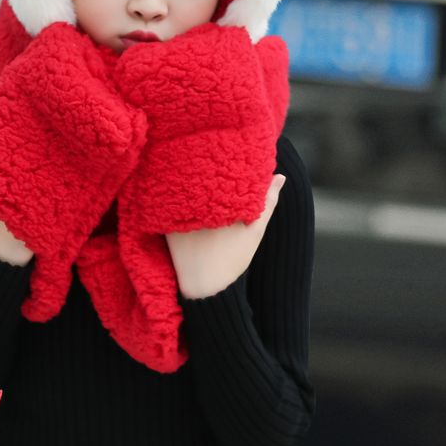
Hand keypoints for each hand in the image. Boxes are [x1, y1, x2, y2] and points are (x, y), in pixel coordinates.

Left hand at [165, 171, 284, 299]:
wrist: (204, 288)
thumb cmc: (231, 260)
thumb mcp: (254, 230)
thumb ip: (268, 201)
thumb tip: (280, 177)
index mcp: (217, 204)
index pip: (219, 173)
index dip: (225, 162)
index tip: (231, 157)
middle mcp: (193, 208)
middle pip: (200, 179)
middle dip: (208, 170)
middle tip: (217, 162)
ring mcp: (176, 216)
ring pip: (186, 191)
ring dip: (193, 183)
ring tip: (204, 175)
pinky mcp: (165, 226)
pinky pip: (171, 205)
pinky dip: (179, 199)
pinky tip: (187, 197)